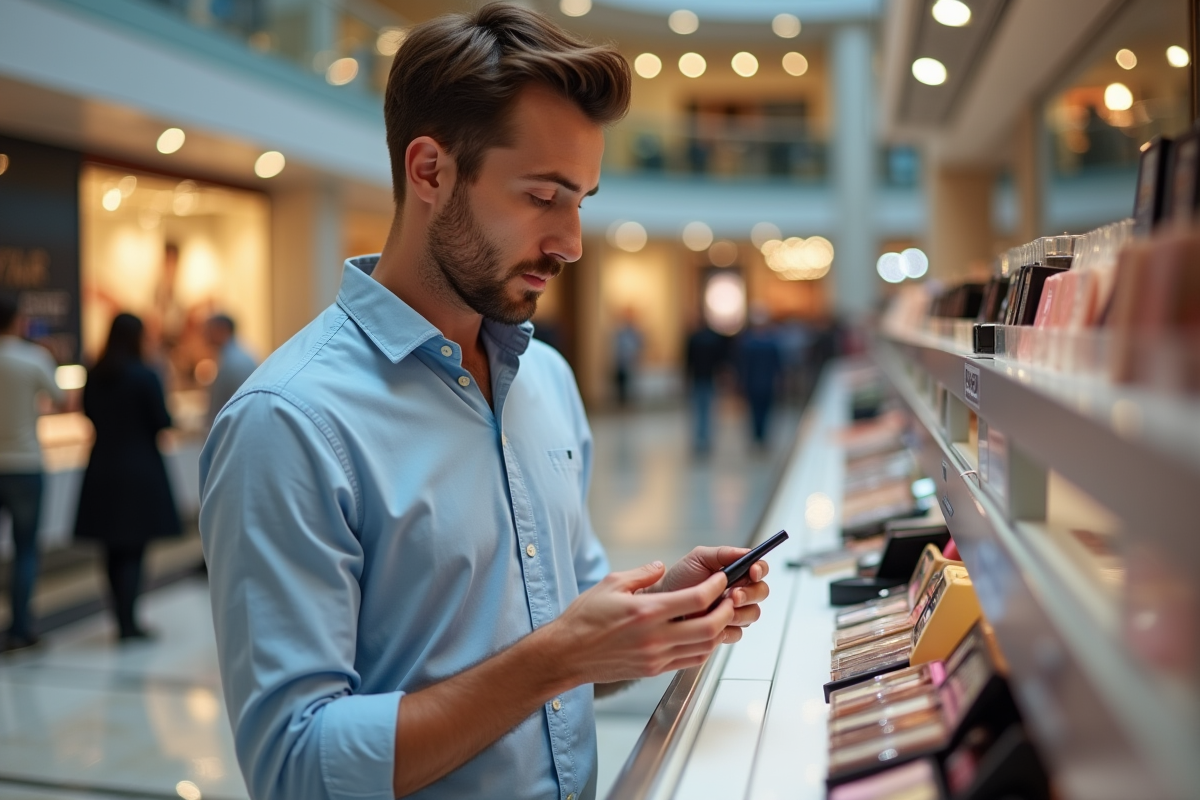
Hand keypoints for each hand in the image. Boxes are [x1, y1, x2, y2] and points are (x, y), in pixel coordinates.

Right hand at [545, 562, 734, 685]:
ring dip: (718, 631)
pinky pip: (689, 660)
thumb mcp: (611, 584)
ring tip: (720, 616)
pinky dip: (703, 648)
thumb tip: (660, 567)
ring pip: (704, 647)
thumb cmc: (584, 619)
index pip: (696, 599)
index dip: (716, 587)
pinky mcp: (654, 669)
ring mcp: (656, 656)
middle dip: (727, 611)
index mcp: (647, 611)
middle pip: (709, 627)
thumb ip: (641, 574)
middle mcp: (655, 636)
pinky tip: (702, 635)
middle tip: (731, 599)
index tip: (721, 579)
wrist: (567, 653)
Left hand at [642, 547, 769, 641]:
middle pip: (761, 592)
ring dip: (739, 611)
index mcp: (736, 572)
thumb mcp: (699, 558)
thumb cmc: (680, 578)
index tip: (753, 571)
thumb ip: (723, 553)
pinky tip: (713, 623)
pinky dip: (727, 628)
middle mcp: (738, 591)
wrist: (662, 601)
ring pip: (752, 614)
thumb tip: (746, 551)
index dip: (760, 570)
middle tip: (733, 594)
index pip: (759, 569)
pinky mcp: (725, 630)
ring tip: (719, 608)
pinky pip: (738, 632)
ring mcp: (733, 611)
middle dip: (750, 593)